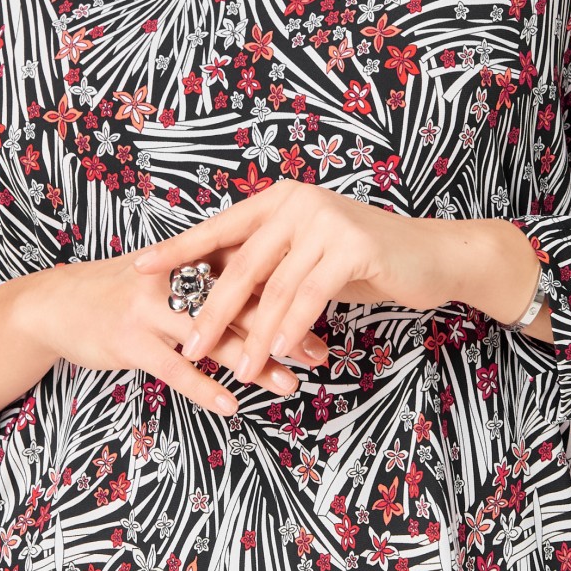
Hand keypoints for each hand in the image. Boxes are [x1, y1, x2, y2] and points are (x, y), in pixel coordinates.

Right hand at [15, 248, 329, 418]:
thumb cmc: (121, 292)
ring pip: (214, 337)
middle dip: (284, 329)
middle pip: (241, 303)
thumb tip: (268, 291)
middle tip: (321, 352)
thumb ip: (210, 278)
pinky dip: (205, 387)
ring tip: (291, 385)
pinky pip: (175, 368)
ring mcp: (150, 309)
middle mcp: (174, 278)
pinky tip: (232, 404)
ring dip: (255, 362)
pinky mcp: (129, 340)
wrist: (55, 303)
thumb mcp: (167, 276)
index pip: (250, 270)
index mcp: (188, 258)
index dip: (291, 290)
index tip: (328, 308)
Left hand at [132, 180, 462, 387]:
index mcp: (279, 201)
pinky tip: (275, 355)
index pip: (218, 228)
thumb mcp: (308, 257)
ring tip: (234, 368)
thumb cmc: (364, 262)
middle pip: (241, 265)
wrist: (432, 256)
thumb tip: (216, 292)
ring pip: (274, 288)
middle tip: (186, 345)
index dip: (178, 249)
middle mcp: (298, 204)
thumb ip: (268, 265)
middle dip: (210, 310)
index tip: (138, 268)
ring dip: (252, 334)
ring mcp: (326, 222)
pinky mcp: (353, 247)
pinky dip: (289, 329)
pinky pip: (309, 297)